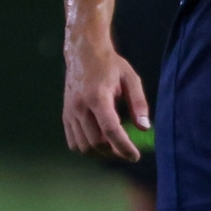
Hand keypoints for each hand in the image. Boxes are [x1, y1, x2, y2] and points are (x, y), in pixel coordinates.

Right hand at [63, 43, 150, 161]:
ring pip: (83, 146)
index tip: (135, 156)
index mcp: (97, 96)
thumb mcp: (131, 78)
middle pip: (96, 142)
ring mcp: (70, 112)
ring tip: (116, 150)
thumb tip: (145, 127)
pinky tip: (100, 145)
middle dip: (114, 153)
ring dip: (101, 154)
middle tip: (128, 152)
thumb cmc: (110, 65)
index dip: (123, 146)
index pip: (110, 129)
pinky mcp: (65, 116)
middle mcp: (80, 106)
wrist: (83, 54)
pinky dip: (87, 149)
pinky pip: (73, 142)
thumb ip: (139, 102)